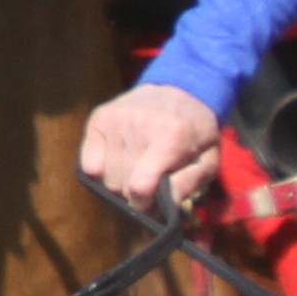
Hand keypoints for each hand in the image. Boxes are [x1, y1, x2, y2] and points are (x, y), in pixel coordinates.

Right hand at [80, 82, 224, 212]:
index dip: (144, 205)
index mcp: (171, 138)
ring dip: (119, 184)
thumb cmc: (196, 131)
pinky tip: (117, 165)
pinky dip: (100, 172)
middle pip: (120, 185)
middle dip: (133, 197)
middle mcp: (139, 126)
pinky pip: (88, 163)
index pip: (140, 186)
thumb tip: (165, 207)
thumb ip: (189, 184)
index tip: (152, 206)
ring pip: (105, 177)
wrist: (181, 88)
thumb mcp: (208, 159)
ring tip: (135, 174)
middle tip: (147, 190)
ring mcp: (116, 120)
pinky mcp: (99, 118)